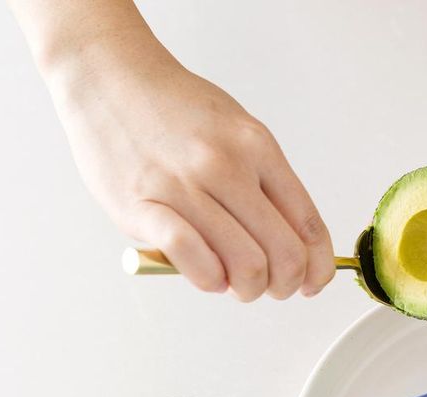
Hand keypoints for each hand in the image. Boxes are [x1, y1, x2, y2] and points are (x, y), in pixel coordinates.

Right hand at [47, 34, 333, 300]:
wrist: (109, 76)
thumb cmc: (176, 110)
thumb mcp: (238, 131)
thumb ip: (264, 183)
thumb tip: (291, 245)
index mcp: (258, 148)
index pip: (308, 224)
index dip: (317, 267)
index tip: (312, 283)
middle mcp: (227, 165)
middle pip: (284, 253)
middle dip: (284, 285)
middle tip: (268, 287)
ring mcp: (185, 186)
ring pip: (246, 265)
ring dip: (246, 289)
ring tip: (233, 282)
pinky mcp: (142, 205)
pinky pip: (193, 259)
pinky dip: (208, 280)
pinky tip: (205, 274)